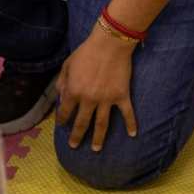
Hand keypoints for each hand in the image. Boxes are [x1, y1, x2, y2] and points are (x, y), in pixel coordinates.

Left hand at [56, 27, 137, 151]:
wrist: (109, 45)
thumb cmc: (85, 52)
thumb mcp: (67, 65)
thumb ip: (62, 82)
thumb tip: (60, 96)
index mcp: (73, 91)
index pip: (65, 111)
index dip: (62, 120)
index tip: (61, 126)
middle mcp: (89, 99)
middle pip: (82, 123)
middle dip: (77, 136)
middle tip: (74, 146)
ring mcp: (106, 100)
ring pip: (102, 124)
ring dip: (99, 138)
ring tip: (96, 149)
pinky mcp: (122, 96)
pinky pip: (127, 114)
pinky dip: (131, 124)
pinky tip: (133, 134)